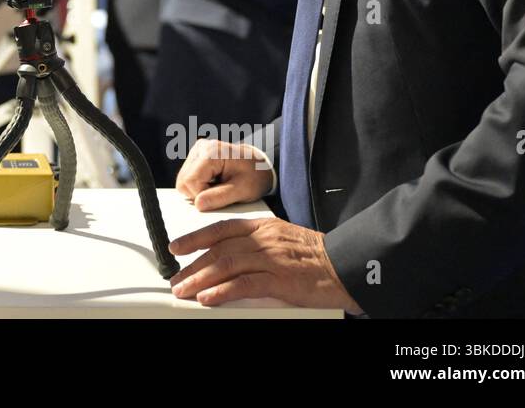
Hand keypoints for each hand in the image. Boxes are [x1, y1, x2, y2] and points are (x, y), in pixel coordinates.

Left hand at [168, 217, 363, 313]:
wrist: (348, 264)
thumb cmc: (317, 256)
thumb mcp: (282, 239)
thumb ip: (257, 244)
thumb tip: (229, 256)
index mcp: (263, 226)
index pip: (221, 229)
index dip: (195, 237)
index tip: (176, 247)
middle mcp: (263, 239)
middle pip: (219, 249)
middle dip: (192, 265)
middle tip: (175, 279)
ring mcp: (272, 258)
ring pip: (226, 265)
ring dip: (200, 278)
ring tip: (184, 290)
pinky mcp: (281, 279)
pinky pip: (245, 284)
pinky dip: (223, 291)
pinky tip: (208, 297)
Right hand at [175, 138, 273, 209]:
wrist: (262, 165)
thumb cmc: (255, 175)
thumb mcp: (243, 190)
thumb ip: (220, 197)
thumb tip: (198, 204)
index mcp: (211, 152)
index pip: (190, 181)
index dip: (201, 196)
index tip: (220, 197)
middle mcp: (201, 148)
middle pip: (183, 181)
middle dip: (199, 194)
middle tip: (219, 194)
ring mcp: (197, 151)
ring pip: (183, 181)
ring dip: (198, 191)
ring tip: (218, 188)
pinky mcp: (196, 157)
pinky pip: (187, 178)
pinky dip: (199, 187)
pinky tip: (213, 184)